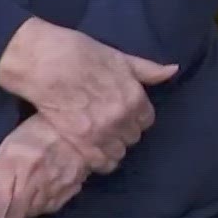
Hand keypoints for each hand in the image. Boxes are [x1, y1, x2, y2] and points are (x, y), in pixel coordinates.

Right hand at [0, 18, 175, 172]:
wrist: (45, 62)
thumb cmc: (82, 54)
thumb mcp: (120, 58)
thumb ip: (148, 70)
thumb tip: (173, 70)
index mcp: (135, 97)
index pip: (147, 120)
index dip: (136, 117)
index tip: (126, 114)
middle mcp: (123, 118)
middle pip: (133, 137)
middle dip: (124, 131)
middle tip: (111, 125)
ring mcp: (102, 132)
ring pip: (119, 152)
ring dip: (113, 146)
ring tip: (102, 139)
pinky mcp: (80, 141)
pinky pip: (101, 163)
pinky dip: (100, 161)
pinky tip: (94, 153)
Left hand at [0, 115, 90, 217]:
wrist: (80, 128)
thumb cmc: (35, 135)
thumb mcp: (6, 149)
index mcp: (12, 166)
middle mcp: (32, 180)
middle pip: (17, 215)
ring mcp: (53, 187)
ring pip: (35, 212)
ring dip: (27, 213)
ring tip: (27, 202)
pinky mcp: (70, 190)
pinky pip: (52, 206)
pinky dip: (45, 205)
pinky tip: (43, 195)